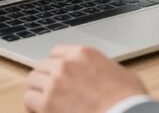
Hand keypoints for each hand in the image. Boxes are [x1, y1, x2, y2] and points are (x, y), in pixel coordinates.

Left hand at [24, 45, 145, 112]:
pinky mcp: (47, 103)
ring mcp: (54, 83)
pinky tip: (39, 111)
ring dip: (36, 91)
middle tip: (47, 90)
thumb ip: (103, 69)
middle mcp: (65, 65)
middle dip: (44, 78)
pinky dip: (33, 107)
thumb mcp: (120, 74)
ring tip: (41, 102)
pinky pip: (30, 100)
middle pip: (42, 66)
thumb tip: (103, 76)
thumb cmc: (129, 100)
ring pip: (32, 81)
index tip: (55, 73)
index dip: (55, 64)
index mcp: (83, 54)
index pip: (57, 52)